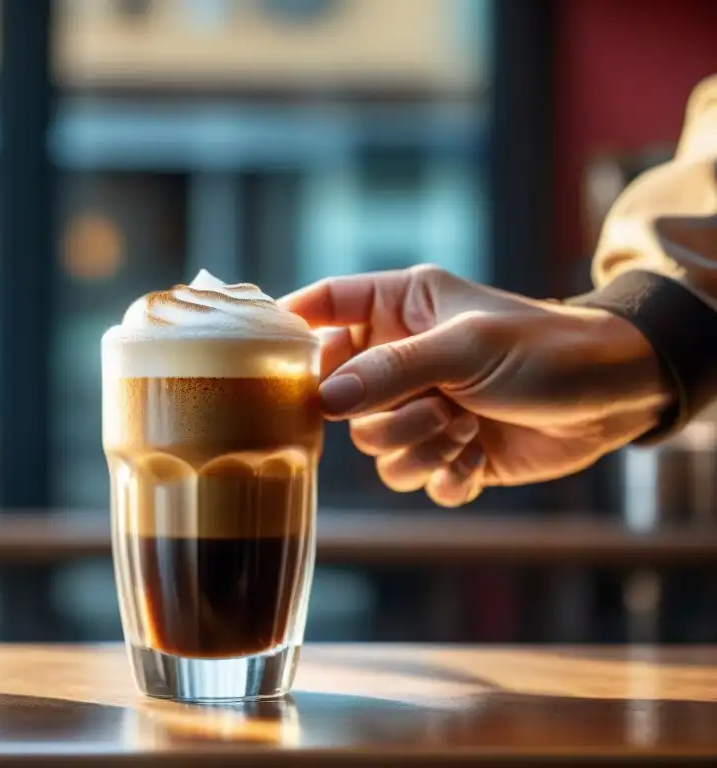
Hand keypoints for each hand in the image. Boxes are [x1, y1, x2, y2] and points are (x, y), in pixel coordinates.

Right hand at [280, 265, 672, 506]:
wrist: (615, 399)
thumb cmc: (546, 349)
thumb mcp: (466, 348)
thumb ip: (390, 370)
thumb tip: (322, 400)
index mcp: (401, 308)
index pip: (326, 305)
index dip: (292, 326)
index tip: (265, 358)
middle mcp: (402, 359)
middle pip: (341, 397)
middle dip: (387, 415)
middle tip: (437, 406)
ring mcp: (420, 408)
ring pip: (374, 448)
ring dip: (421, 448)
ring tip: (467, 428)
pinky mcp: (444, 452)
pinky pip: (413, 479)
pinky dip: (445, 477)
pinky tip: (477, 457)